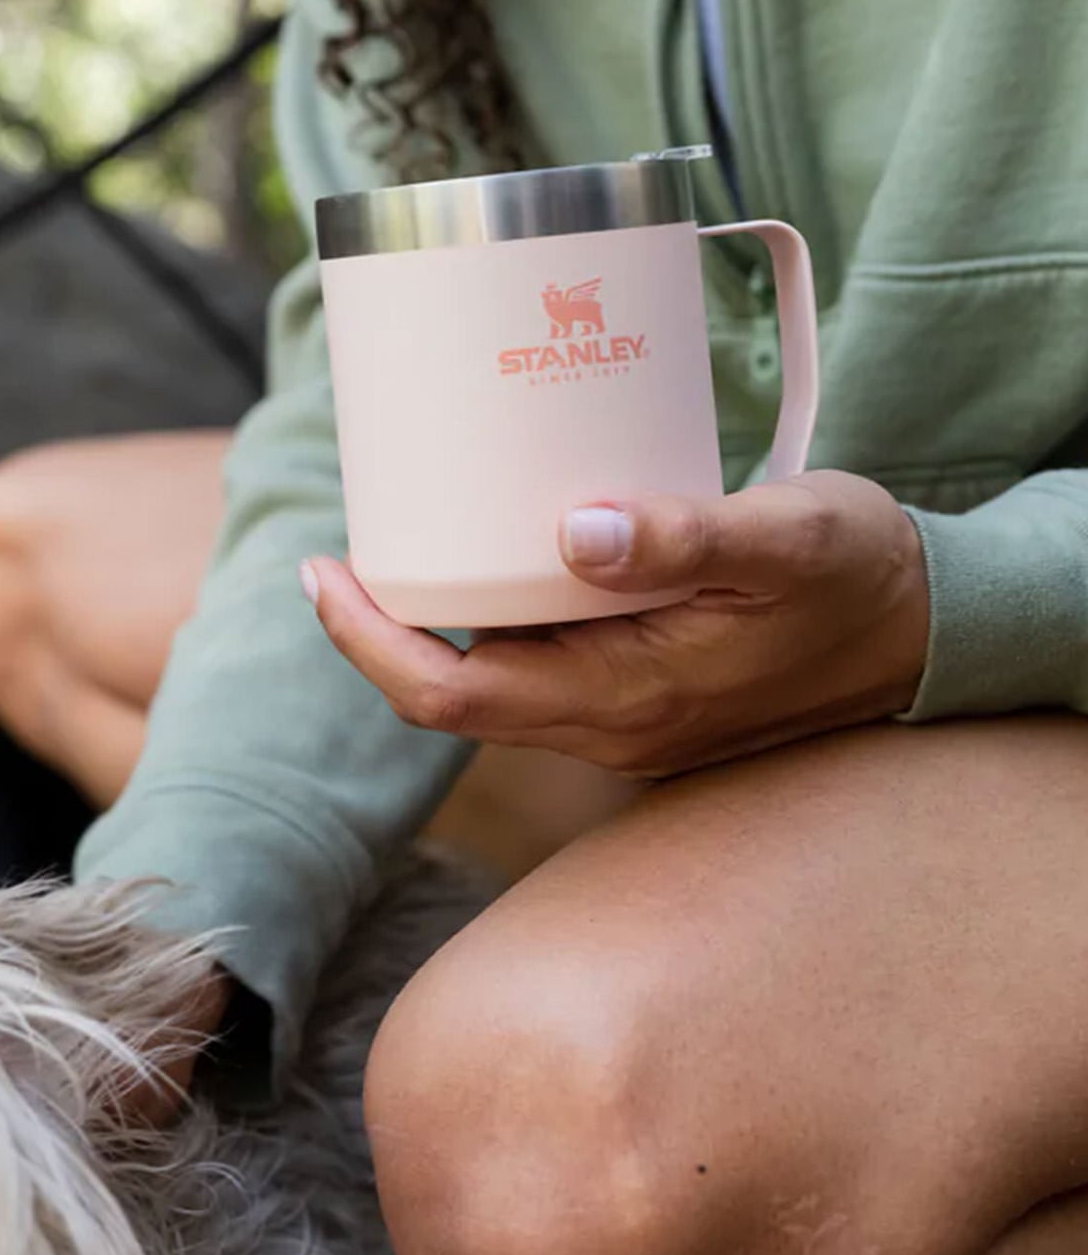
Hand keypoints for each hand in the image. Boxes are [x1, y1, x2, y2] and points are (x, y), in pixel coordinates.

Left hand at [303, 471, 928, 778]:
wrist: (929, 632)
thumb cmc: (859, 578)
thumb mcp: (785, 539)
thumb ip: (682, 537)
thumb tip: (570, 531)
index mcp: (629, 698)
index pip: (456, 697)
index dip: (371, 644)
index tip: (325, 572)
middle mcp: (613, 724)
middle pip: (457, 697)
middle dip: (383, 631)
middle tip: (345, 546)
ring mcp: (627, 717)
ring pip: (498, 685)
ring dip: (436, 629)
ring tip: (403, 544)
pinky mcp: (645, 692)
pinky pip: (541, 670)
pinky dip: (495, 624)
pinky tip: (494, 561)